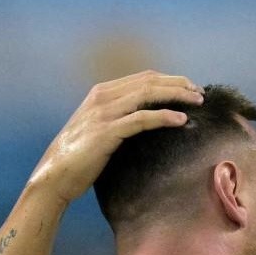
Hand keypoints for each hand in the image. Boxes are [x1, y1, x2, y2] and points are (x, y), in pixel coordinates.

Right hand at [25, 70, 204, 205]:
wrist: (54, 176)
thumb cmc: (80, 157)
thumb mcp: (100, 129)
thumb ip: (119, 118)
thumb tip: (147, 119)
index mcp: (102, 93)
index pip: (143, 78)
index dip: (170, 80)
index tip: (190, 87)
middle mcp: (102, 97)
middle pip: (149, 81)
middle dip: (178, 84)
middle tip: (200, 93)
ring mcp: (104, 113)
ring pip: (148, 95)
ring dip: (177, 96)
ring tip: (198, 101)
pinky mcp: (107, 132)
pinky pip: (141, 119)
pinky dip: (164, 117)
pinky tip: (182, 120)